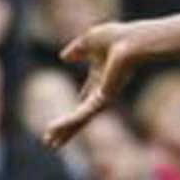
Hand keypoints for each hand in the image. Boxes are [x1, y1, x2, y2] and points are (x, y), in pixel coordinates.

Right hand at [43, 22, 146, 148]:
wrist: (130, 42)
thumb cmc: (116, 38)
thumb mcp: (89, 41)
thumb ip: (76, 50)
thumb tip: (64, 57)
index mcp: (101, 78)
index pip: (85, 99)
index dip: (74, 111)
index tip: (63, 123)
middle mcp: (103, 91)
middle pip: (81, 114)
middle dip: (67, 128)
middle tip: (51, 141)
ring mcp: (104, 98)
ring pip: (80, 119)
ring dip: (64, 130)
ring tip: (48, 142)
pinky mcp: (102, 102)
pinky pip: (81, 116)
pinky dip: (67, 123)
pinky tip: (54, 129)